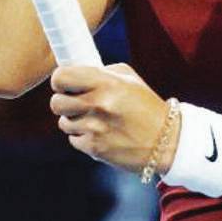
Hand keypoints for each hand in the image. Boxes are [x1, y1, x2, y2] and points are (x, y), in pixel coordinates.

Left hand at [50, 62, 176, 174]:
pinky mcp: (95, 149)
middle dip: (63, 102)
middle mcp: (98, 105)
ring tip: (94, 119)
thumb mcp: (129, 79)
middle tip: (75, 102)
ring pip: (63, 122)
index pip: (62, 77)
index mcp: (107, 83)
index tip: (64, 84)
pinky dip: (83, 137)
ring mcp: (95, 128)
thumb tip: (75, 71)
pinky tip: (100, 133)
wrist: (165, 141)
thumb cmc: (147, 106)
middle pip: (56, 102)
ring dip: (74, 121)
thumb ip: (101, 72)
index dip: (59, 80)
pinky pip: (74, 140)